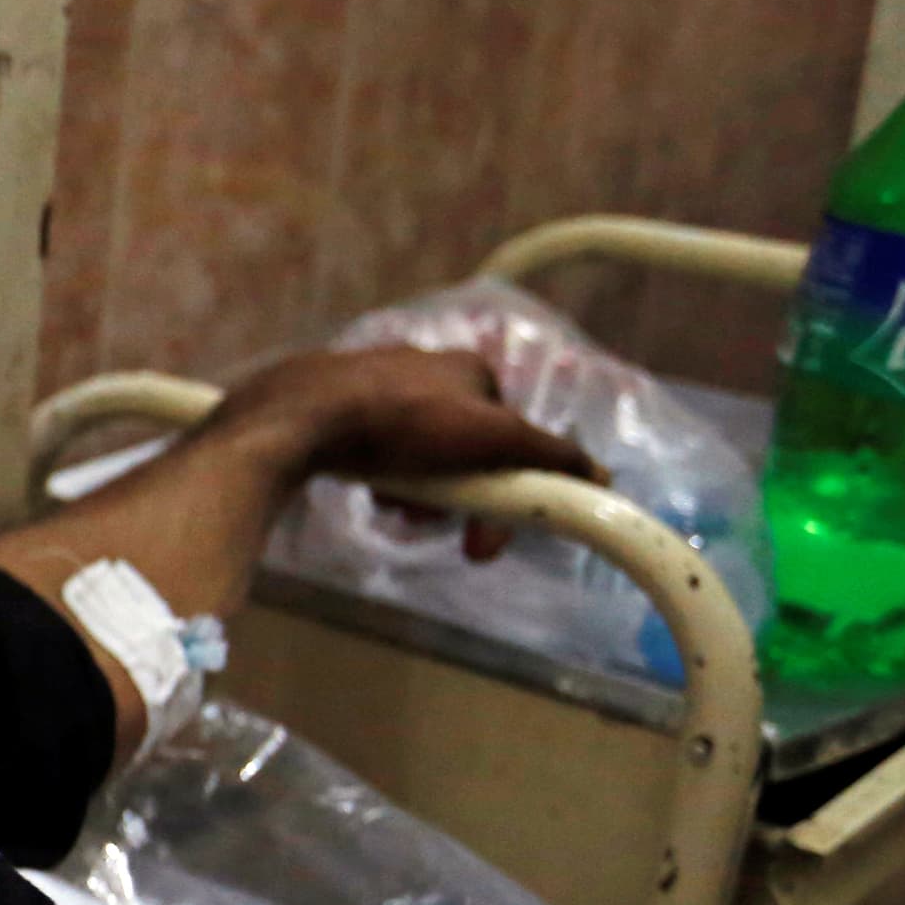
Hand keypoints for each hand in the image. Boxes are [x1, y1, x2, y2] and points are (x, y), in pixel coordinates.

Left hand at [205, 345, 602, 558]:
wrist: (302, 417)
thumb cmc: (403, 424)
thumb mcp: (491, 439)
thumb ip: (549, 456)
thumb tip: (602, 478)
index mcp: (472, 368)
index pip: (511, 436)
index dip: (506, 487)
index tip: (485, 537)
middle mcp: (428, 367)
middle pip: (465, 449)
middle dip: (459, 495)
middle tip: (438, 528)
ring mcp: (379, 383)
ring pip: (421, 453)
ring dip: (422, 492)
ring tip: (401, 510)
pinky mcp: (338, 405)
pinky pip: (378, 450)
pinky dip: (385, 477)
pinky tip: (373, 492)